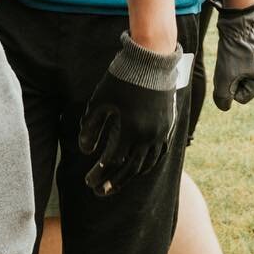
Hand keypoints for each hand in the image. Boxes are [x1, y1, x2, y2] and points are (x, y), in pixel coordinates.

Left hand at [78, 33, 181, 197]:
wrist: (152, 61)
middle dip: (113, 183)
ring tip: (116, 184)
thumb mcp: (99, 101)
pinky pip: (159, 154)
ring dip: (130, 177)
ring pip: (146, 164)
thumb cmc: (121, 78)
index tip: (88, 181)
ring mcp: (161, 133)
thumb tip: (85, 151)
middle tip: (99, 193)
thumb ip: (91, 127)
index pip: (113, 161)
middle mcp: (148, 135)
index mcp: (130, 129)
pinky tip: (137, 168)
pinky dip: (146, 164)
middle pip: (130, 169)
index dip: (99, 173)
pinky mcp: (168, 127)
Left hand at [211, 0, 253, 109]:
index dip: (230, 87)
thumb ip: (223, 98)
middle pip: (244, 85)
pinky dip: (238, 58)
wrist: (239, 17)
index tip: (229, 71)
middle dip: (234, 78)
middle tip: (230, 61)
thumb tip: (225, 106)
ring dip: (235, 68)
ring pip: (244, 73)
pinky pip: (247, 61)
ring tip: (233, 54)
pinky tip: (236, 47)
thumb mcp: (224, 77)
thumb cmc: (233, 49)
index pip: (243, 97)